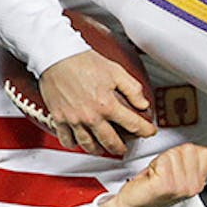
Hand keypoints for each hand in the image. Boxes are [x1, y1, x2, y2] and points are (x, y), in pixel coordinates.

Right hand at [39, 49, 154, 155]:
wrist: (57, 57)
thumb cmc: (83, 61)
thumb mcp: (116, 71)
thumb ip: (132, 89)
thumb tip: (143, 104)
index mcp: (107, 104)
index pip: (133, 125)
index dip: (145, 130)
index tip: (149, 132)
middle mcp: (91, 116)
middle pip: (110, 142)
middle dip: (121, 148)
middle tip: (125, 148)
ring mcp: (73, 120)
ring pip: (88, 145)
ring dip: (99, 150)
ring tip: (104, 149)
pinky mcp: (59, 119)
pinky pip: (67, 140)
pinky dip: (74, 145)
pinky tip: (79, 142)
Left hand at [100, 143, 206, 206]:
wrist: (133, 205)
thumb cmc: (152, 188)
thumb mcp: (180, 174)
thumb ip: (196, 160)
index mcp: (199, 183)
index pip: (206, 151)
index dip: (187, 152)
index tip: (178, 163)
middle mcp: (192, 186)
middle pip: (189, 149)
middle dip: (174, 155)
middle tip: (165, 169)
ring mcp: (180, 186)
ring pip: (175, 153)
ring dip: (162, 160)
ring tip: (158, 173)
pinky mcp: (166, 185)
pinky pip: (163, 160)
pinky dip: (154, 164)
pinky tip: (153, 176)